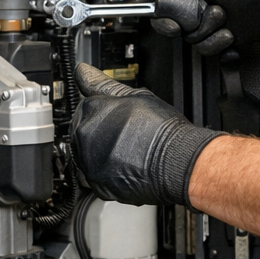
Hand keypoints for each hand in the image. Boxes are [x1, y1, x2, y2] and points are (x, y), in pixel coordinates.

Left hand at [70, 63, 222, 207]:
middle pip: (81, 131)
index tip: (114, 117)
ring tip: (124, 150)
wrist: (177, 161)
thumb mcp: (135, 96)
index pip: (84, 107)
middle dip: (98, 131)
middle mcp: (85, 140)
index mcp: (91, 113)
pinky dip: (104, 172)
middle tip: (123, 133)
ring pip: (85, 155)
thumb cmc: (162, 130)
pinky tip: (122, 165)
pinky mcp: (98, 186)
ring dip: (99, 152)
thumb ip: (103, 84)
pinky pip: (93, 177)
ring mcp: (90, 165)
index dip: (103, 111)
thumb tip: (84, 72)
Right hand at [132, 0, 259, 55]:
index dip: (146, 3)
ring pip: (185, 37)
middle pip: (165, 21)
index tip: (144, 8)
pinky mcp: (211, 39)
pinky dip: (216, 40)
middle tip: (193, 15)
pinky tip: (227, 30)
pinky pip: (201, 47)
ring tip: (221, 15)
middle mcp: (190, 4)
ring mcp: (200, 23)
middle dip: (181, 20)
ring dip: (205, 28)